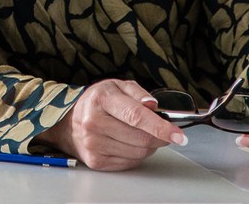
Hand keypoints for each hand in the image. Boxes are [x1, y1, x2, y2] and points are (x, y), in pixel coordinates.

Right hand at [35, 79, 187, 170]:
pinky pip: (128, 163)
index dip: (160, 127)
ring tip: (141, 134)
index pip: (136, 116)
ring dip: (148, 146)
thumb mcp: (116, 86)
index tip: (178, 135)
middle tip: (163, 132)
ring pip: (137, 153)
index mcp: (102, 99)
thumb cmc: (97, 101)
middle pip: (140, 138)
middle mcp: (94, 122)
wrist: (70, 121)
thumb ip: (138, 92)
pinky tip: (130, 143)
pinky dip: (136, 155)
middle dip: (158, 137)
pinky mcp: (95, 161)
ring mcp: (94, 144)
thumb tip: (153, 105)